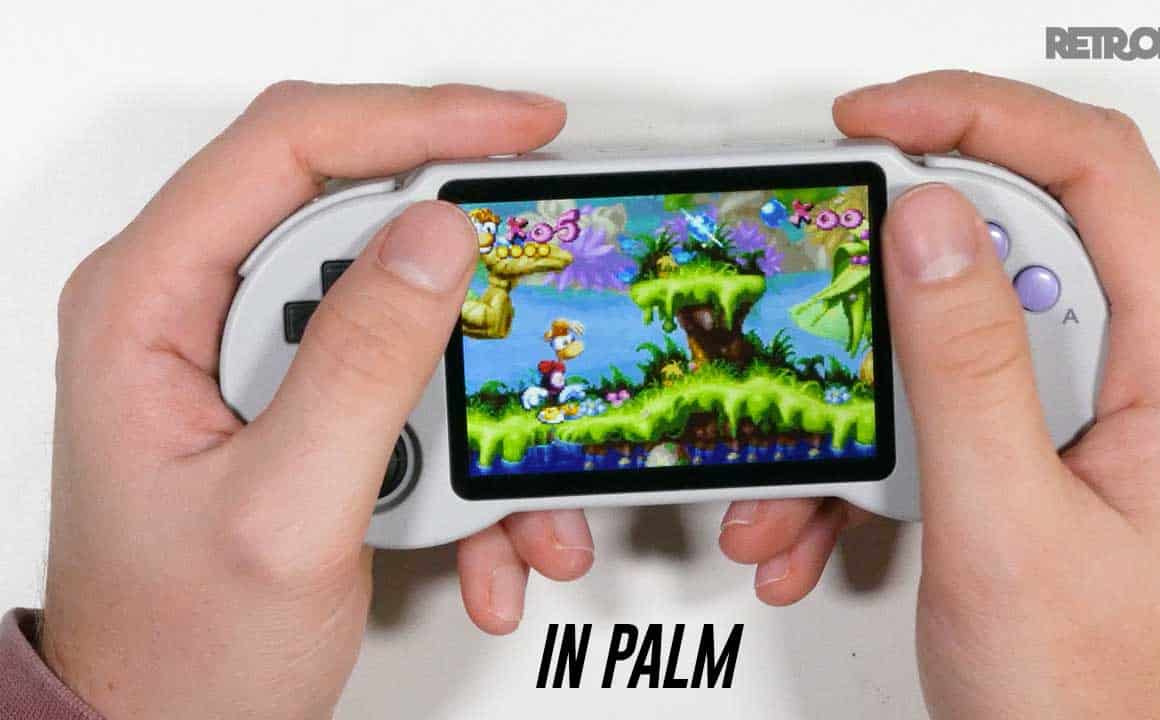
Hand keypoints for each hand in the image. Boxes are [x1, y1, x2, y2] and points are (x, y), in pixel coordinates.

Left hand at [42, 82, 594, 718]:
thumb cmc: (176, 649)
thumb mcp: (286, 512)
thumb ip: (363, 365)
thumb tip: (436, 240)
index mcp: (150, 304)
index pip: (291, 145)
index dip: (418, 119)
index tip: (521, 131)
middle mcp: (198, 313)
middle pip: (359, 222)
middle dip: (466, 282)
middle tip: (538, 307)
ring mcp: (254, 359)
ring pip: (401, 317)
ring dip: (472, 403)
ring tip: (508, 496)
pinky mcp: (303, 405)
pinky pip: (408, 391)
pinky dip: (462, 462)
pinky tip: (483, 538)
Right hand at [719, 71, 1159, 718]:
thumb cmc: (1092, 697)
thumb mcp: (1008, 524)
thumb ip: (964, 363)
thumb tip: (930, 224)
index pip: (1095, 170)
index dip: (980, 116)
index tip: (879, 119)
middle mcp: (1147, 375)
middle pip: (1014, 244)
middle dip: (894, 276)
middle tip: (821, 289)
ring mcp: (1091, 417)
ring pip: (960, 338)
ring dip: (866, 398)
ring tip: (809, 474)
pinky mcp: (1041, 455)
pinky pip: (947, 411)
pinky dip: (873, 457)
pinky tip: (825, 519)